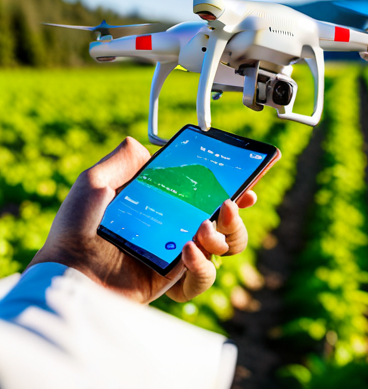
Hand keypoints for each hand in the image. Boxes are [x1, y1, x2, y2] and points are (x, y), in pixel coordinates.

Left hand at [28, 137, 255, 303]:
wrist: (71, 272)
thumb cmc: (78, 228)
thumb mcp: (95, 183)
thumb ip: (120, 160)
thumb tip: (141, 145)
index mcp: (161, 202)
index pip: (202, 190)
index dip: (226, 183)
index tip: (242, 176)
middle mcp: (175, 225)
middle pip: (225, 219)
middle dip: (237, 211)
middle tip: (232, 204)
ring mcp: (178, 253)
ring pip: (225, 245)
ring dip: (225, 234)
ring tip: (204, 229)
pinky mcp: (176, 277)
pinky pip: (206, 274)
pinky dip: (203, 263)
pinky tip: (187, 251)